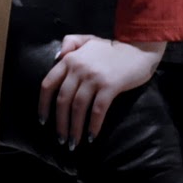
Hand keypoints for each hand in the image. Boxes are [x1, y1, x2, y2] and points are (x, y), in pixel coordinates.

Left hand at [38, 34, 165, 148]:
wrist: (139, 47)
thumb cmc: (113, 48)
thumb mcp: (88, 39)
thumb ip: (70, 42)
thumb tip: (57, 58)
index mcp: (70, 59)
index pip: (48, 84)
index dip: (43, 105)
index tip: (43, 121)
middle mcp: (78, 68)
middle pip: (62, 100)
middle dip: (60, 123)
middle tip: (61, 139)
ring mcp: (94, 77)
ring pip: (78, 107)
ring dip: (74, 128)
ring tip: (73, 143)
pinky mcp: (110, 86)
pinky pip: (97, 110)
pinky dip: (93, 125)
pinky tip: (92, 136)